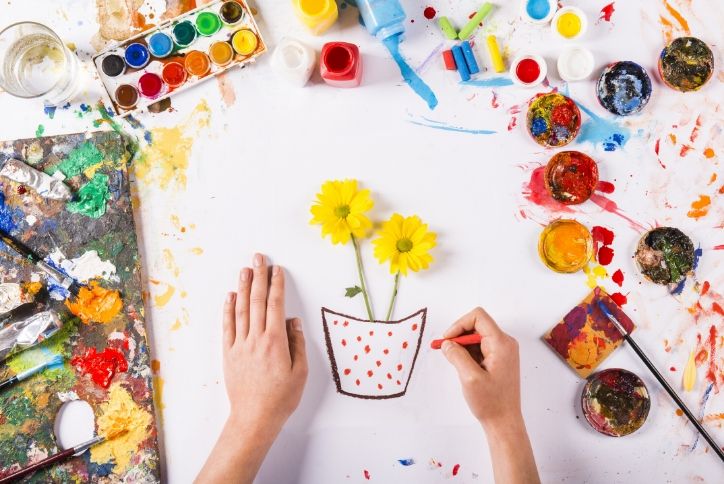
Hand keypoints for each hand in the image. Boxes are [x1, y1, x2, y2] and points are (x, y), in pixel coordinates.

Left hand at [198, 254, 307, 483]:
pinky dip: (228, 310)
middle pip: (257, 301)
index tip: (278, 269)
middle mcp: (256, 339)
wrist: (254, 418)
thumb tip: (293, 322)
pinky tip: (230, 296)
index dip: (276, 285)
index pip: (275, 305)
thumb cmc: (281, 398)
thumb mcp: (300, 372)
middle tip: (259, 257)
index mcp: (275, 342)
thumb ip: (297, 344)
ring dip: (243, 287)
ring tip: (245, 269)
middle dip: (259, 277)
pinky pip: (228, 326)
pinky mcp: (229, 354)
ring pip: (241, 310)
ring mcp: (240, 345)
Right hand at [441, 307, 520, 429]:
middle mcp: (505, 343)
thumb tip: (447, 343)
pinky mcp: (499, 359)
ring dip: (463, 346)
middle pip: (477, 325)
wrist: (504, 421)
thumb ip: (456, 356)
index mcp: (501, 343)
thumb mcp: (469, 378)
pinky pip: (480, 347)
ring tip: (458, 365)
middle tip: (446, 352)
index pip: (478, 317)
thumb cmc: (491, 402)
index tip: (447, 340)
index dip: (459, 324)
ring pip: (476, 336)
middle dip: (459, 336)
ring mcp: (503, 351)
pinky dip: (468, 353)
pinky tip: (464, 368)